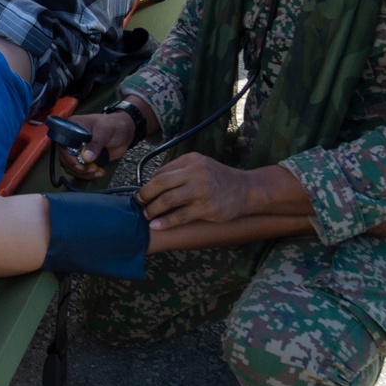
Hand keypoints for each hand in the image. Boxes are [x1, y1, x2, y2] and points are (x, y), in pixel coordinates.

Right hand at [56, 112, 132, 179]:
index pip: (63, 144)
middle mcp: (72, 139)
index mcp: (72, 127)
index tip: (80, 163)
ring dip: (83, 173)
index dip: (69, 156)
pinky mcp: (84, 159)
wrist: (124, 133)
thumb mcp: (105, 131)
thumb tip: (86, 157)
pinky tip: (98, 172)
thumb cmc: (113, 125)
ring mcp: (77, 150)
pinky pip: (79, 171)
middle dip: (78, 167)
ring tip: (97, 170)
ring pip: (71, 167)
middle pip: (65, 158)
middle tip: (92, 167)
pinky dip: (87, 175)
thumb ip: (96, 143)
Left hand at [137, 152, 251, 228]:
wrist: (247, 190)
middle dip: (145, 195)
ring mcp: (201, 191)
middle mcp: (196, 173)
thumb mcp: (201, 165)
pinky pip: (180, 216)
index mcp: (192, 160)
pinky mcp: (206, 208)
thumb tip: (153, 181)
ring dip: (152, 209)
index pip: (163, 172)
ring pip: (168, 200)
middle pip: (161, 183)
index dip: (149, 184)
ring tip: (146, 215)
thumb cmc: (220, 178)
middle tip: (138, 203)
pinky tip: (156, 225)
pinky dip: (165, 221)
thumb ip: (179, 170)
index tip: (142, 193)